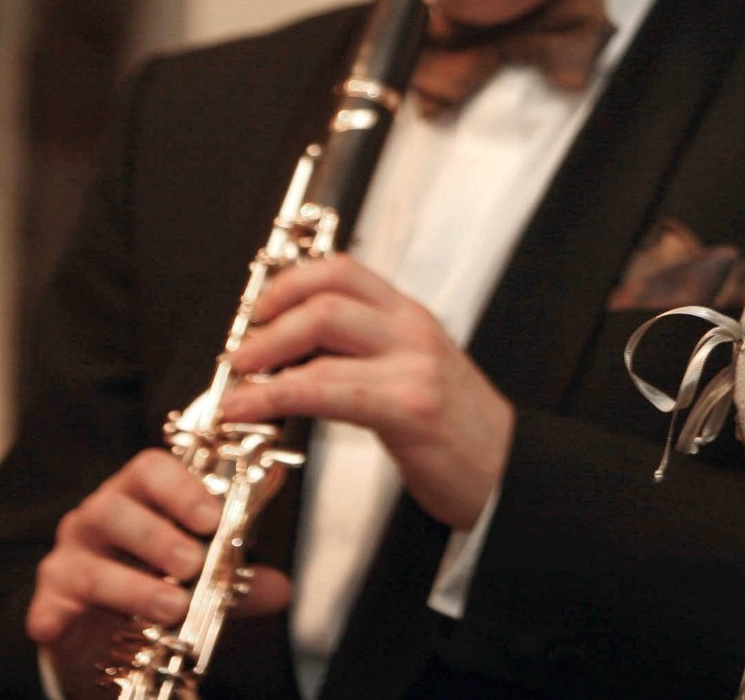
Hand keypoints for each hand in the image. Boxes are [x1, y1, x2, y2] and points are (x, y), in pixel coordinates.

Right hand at [26, 449, 292, 683]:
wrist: (105, 630)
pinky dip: (56, 616)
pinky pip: (48, 606)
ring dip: (132, 585)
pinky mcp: (47, 602)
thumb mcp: (203, 578)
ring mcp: (68, 559)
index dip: (181, 487)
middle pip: (114, 508)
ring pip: (88, 562)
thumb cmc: (157, 581)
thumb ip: (237, 579)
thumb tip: (280, 588)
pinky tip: (72, 627)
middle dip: (157, 536)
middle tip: (192, 563)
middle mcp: (97, 519)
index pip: (151, 468)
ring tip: (170, 606)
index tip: (212, 517)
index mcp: (137, 496)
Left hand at [221, 254, 516, 531]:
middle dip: (267, 320)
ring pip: (323, 329)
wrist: (509, 474)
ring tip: (235, 384)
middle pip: (326, 296)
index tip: (257, 310)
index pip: (343, 270)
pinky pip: (328, 388)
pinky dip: (276, 396)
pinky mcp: (408, 406)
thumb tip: (293, 353)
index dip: (289, 282)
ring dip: (265, 354)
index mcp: (410, 317)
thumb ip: (367, 353)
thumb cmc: (458, 432)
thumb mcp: (415, 372)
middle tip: (238, 354)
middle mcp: (412, 330)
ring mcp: (413, 364)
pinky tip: (252, 410)